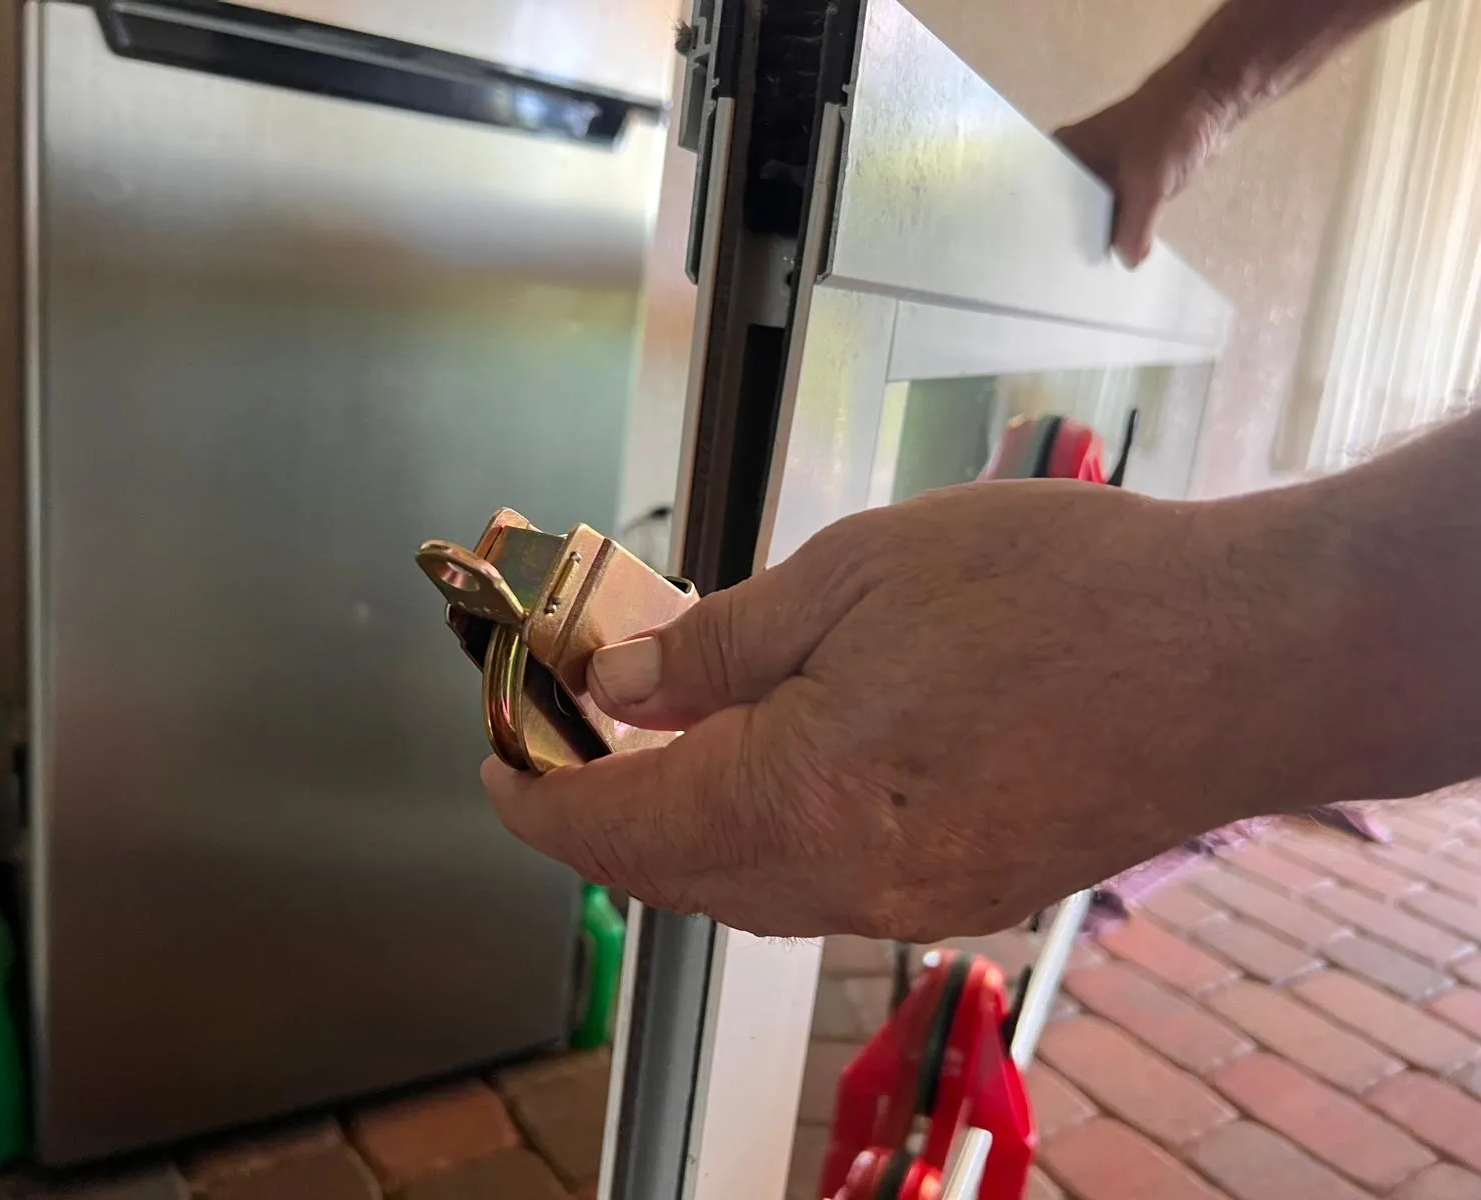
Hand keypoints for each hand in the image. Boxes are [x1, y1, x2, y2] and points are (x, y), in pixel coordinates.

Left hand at [481, 482, 1279, 940]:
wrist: (1241, 657)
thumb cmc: (1059, 591)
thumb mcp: (857, 574)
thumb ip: (720, 646)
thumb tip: (620, 689)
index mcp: (798, 796)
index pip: (618, 825)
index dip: (538, 796)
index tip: (496, 757)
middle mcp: (846, 880)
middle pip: (673, 874)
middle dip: (599, 817)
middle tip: (566, 741)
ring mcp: (912, 902)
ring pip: (745, 889)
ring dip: (679, 832)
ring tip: (656, 749)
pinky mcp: (966, 893)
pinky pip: (821, 888)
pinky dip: (761, 840)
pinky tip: (770, 771)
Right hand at [1056, 66, 1232, 267]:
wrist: (1211, 99)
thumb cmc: (1169, 127)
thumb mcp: (1146, 183)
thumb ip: (1133, 229)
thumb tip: (1128, 261)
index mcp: (1062, 155)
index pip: (1043, 203)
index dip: (1047, 235)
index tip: (1049, 267)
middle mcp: (1074, 165)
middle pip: (1065, 214)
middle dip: (1074, 242)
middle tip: (1073, 277)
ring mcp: (1100, 174)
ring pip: (1094, 216)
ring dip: (1103, 237)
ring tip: (1097, 270)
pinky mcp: (1125, 182)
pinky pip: (1117, 213)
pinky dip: (1124, 229)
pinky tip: (1124, 252)